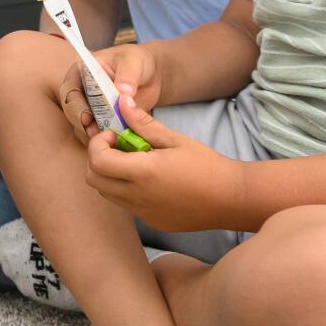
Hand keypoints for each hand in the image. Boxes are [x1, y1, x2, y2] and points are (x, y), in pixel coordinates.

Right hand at [60, 44, 160, 144]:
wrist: (150, 76)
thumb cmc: (136, 62)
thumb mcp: (132, 62)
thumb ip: (127, 76)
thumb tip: (123, 91)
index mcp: (80, 72)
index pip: (69, 91)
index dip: (76, 106)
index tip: (87, 118)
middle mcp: (80, 92)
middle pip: (72, 112)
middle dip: (84, 124)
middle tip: (98, 134)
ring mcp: (90, 108)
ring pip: (82, 126)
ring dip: (94, 134)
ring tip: (110, 139)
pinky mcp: (101, 121)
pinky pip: (96, 134)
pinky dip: (105, 139)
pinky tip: (117, 141)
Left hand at [83, 97, 246, 231]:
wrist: (232, 199)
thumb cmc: (207, 166)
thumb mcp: (175, 139)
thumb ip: (144, 124)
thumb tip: (122, 103)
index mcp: (143, 173)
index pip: (97, 161)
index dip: (98, 144)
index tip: (114, 135)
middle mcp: (138, 196)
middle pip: (93, 179)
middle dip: (98, 159)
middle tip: (119, 147)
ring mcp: (143, 212)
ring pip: (107, 193)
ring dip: (110, 175)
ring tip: (135, 162)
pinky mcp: (151, 221)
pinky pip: (126, 205)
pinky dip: (126, 190)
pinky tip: (150, 180)